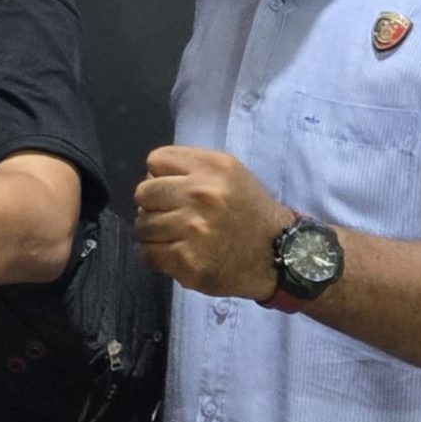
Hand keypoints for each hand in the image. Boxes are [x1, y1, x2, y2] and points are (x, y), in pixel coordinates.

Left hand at [133, 147, 291, 301]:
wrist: (279, 255)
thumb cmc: (250, 212)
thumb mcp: (230, 173)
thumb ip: (191, 169)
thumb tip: (148, 179)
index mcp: (214, 168)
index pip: (156, 160)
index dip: (160, 176)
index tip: (173, 190)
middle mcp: (202, 195)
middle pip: (143, 193)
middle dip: (153, 205)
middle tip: (171, 216)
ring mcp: (193, 230)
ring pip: (142, 225)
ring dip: (153, 232)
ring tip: (175, 237)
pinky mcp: (187, 261)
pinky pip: (148, 253)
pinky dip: (156, 255)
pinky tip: (176, 253)